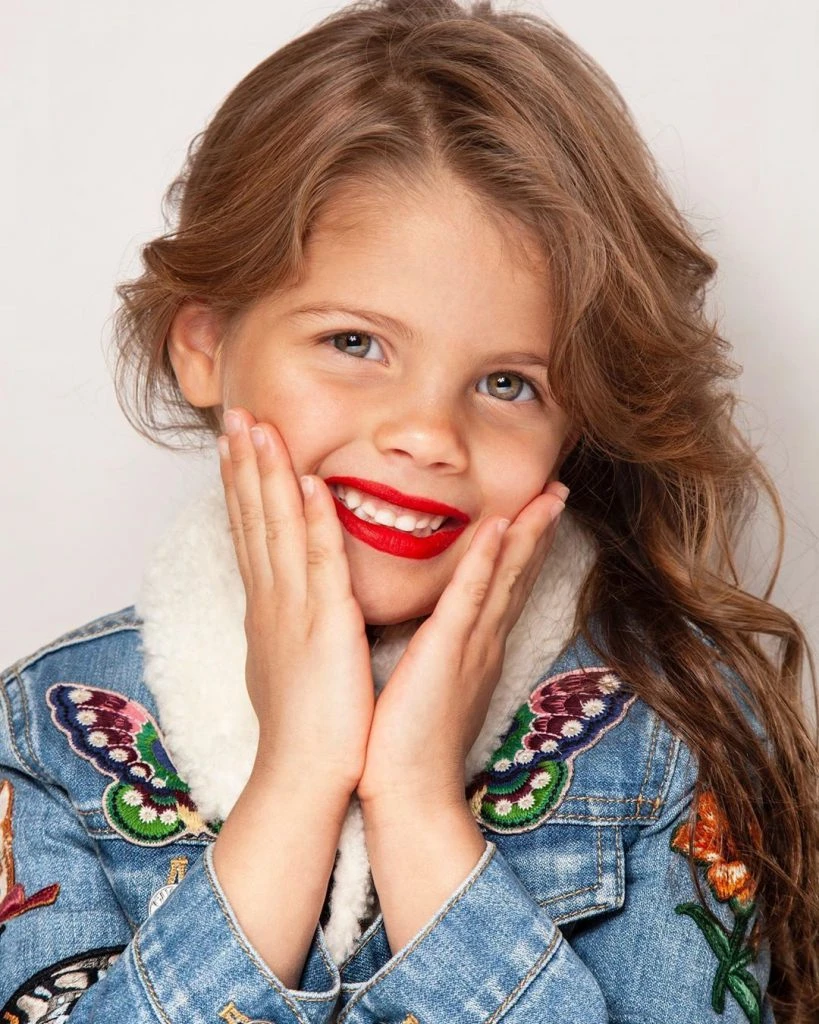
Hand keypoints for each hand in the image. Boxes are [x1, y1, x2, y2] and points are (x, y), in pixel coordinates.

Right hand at [217, 406, 374, 794]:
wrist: (304, 777)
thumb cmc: (305, 727)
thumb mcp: (287, 663)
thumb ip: (284, 626)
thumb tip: (277, 610)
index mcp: (268, 609)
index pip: (251, 534)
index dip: (242, 486)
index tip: (237, 446)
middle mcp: (273, 601)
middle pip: (255, 520)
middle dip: (244, 464)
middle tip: (236, 416)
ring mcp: (295, 610)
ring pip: (278, 529)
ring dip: (267, 476)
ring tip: (257, 428)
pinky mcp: (326, 626)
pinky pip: (320, 563)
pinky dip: (314, 522)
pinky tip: (308, 483)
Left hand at [356, 481, 568, 806]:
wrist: (409, 799)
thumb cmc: (408, 748)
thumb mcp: (428, 687)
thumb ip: (438, 656)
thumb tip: (435, 635)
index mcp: (475, 650)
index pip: (503, 588)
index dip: (523, 548)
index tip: (534, 512)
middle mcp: (483, 644)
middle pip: (517, 575)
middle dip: (539, 530)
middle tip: (559, 490)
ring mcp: (471, 648)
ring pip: (505, 578)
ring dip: (528, 533)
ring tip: (548, 495)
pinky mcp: (447, 654)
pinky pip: (470, 598)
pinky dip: (487, 561)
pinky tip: (501, 527)